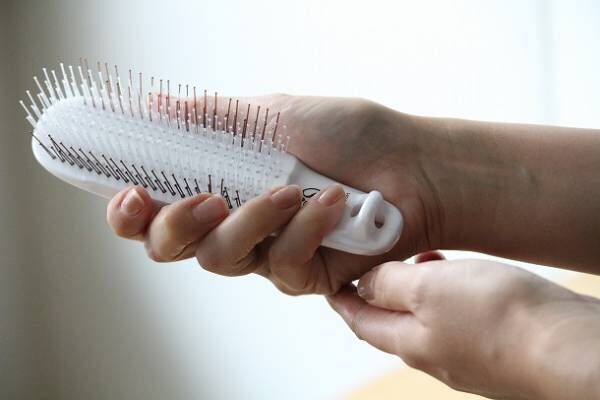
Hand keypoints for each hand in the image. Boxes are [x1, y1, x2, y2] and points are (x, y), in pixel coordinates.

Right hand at [106, 95, 446, 293]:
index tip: (130, 193)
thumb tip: (151, 106)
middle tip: (206, 199)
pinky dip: (303, 230)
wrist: (409, 163)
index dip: (130, 211)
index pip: (155, 207)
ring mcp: (265, 252)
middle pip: (173, 248)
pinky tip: (332, 205)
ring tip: (288, 191)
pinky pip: (280, 265)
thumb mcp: (273, 114)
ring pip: (221, 259)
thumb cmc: (347, 134)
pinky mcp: (302, 275)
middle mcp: (234, 222)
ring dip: (250, 221)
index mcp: (220, 181)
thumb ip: (211, 118)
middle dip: (176, 226)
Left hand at [328, 254, 599, 399]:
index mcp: (409, 343)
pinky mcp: (495, 345)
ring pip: (426, 317)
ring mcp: (466, 353)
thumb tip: (363, 286)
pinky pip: (457, 317)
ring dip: (415, 288)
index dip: (343, 299)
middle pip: (391, 321)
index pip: (361, 321)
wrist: (568, 347)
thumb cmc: (499, 317)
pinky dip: (447, 293)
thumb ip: (389, 284)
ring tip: (420, 255)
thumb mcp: (427, 287)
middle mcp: (435, 354)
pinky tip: (460, 274)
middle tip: (372, 260)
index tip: (332, 282)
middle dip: (377, 291)